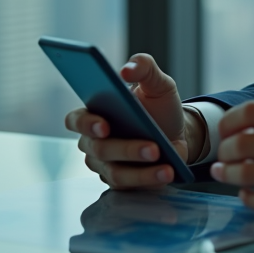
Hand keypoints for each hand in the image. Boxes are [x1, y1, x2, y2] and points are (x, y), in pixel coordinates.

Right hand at [63, 53, 207, 188]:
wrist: (177, 132)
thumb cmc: (159, 106)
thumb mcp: (157, 82)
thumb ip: (144, 67)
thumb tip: (126, 70)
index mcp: (95, 112)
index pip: (76, 120)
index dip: (86, 124)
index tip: (104, 125)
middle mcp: (93, 141)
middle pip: (99, 149)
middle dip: (127, 149)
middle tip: (152, 147)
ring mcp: (104, 164)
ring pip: (114, 172)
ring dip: (141, 170)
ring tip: (165, 165)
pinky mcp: (120, 182)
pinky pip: (129, 185)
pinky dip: (149, 179)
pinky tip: (167, 173)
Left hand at [210, 46, 253, 213]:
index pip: (251, 113)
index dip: (229, 121)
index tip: (226, 129)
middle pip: (244, 146)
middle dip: (224, 151)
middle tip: (222, 155)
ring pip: (250, 177)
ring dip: (229, 175)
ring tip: (225, 173)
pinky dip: (248, 199)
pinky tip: (247, 192)